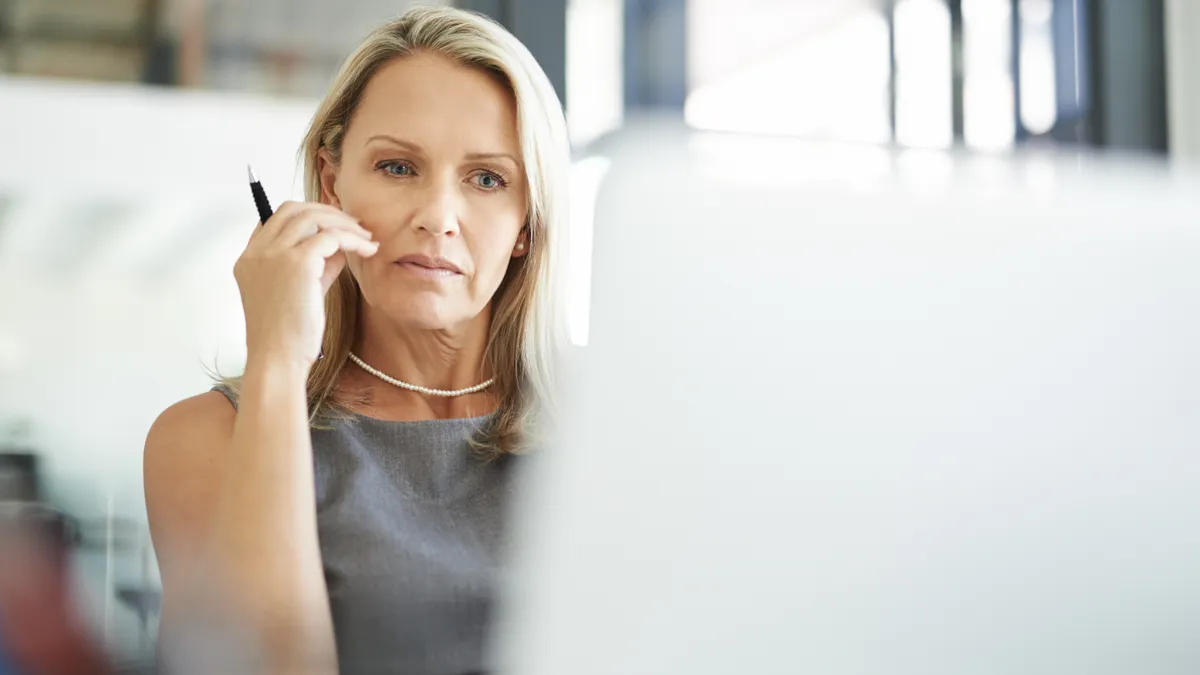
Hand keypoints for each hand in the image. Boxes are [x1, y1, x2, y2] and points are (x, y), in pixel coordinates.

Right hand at [234, 201, 378, 369]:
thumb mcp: (301, 292)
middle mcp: (257, 252)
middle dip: (327, 212)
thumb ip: (317, 265)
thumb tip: (341, 245)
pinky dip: (353, 239)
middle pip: (293, 209)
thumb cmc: (289, 335)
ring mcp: (274, 255)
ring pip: (313, 217)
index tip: (333, 225)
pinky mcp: (297, 263)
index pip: (274, 219)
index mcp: (249, 259)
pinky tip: (368, 250)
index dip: (306, 215)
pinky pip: (332, 236)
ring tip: (366, 239)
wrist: (278, 359)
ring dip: (344, 223)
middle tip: (355, 226)